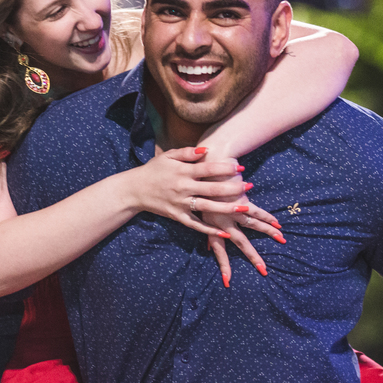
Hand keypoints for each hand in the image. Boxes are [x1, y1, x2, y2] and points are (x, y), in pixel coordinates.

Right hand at [130, 147, 258, 239]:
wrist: (134, 190)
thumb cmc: (154, 170)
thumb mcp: (168, 156)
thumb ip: (187, 153)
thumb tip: (206, 150)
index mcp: (182, 172)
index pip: (208, 169)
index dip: (225, 167)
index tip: (241, 167)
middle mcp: (183, 188)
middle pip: (212, 189)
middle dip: (232, 188)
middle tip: (249, 186)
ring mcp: (180, 204)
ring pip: (207, 208)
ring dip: (227, 208)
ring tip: (244, 208)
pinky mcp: (177, 216)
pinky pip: (196, 225)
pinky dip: (209, 230)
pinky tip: (224, 233)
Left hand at [201, 192, 284, 286]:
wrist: (207, 168)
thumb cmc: (203, 189)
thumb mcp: (200, 211)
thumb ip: (206, 231)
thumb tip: (207, 247)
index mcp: (211, 226)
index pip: (218, 250)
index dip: (224, 266)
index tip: (228, 281)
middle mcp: (222, 221)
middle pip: (241, 242)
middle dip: (253, 256)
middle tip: (264, 270)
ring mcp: (233, 211)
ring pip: (254, 225)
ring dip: (268, 233)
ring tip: (281, 240)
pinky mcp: (242, 200)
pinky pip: (258, 211)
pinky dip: (268, 217)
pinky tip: (278, 223)